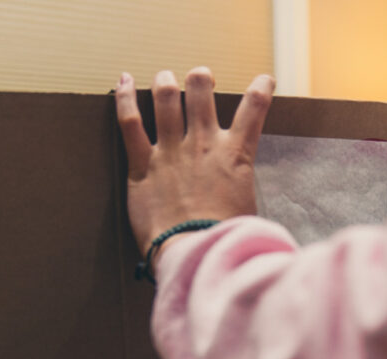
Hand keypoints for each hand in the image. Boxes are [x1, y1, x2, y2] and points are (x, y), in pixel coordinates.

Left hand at [115, 68, 275, 256]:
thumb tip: (247, 199)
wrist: (196, 252)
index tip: (264, 80)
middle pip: (201, 91)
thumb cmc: (226, 239)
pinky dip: (124, 97)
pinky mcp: (142, 165)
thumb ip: (244, 190)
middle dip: (201, 78)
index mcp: (235, 155)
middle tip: (201, 79)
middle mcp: (202, 144)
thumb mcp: (249, 207)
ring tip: (165, 78)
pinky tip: (123, 80)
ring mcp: (170, 151)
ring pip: (166, 98)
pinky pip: (130, 122)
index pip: (255, 108)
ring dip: (165, 82)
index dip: (261, 88)